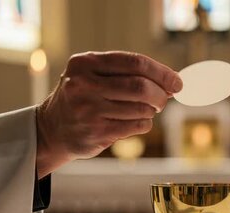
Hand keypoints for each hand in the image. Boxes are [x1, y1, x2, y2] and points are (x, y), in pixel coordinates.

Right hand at [35, 51, 182, 177]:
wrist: (52, 129)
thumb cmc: (83, 97)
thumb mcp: (95, 76)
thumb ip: (128, 74)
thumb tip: (172, 82)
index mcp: (85, 63)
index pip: (134, 63)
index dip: (161, 72)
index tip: (177, 82)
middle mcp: (84, 85)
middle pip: (140, 87)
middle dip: (160, 94)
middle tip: (164, 100)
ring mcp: (89, 110)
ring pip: (141, 109)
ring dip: (151, 111)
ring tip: (144, 110)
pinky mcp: (96, 132)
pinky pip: (136, 127)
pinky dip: (144, 124)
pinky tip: (135, 122)